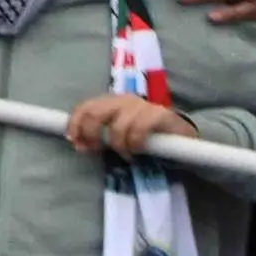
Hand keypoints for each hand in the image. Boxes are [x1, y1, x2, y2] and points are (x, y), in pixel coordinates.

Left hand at [67, 93, 189, 156]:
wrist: (180, 135)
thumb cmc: (144, 135)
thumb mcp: (116, 134)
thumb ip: (98, 136)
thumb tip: (78, 143)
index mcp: (110, 102)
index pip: (85, 107)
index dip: (75, 125)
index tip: (75, 143)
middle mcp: (124, 100)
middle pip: (95, 113)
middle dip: (91, 135)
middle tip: (97, 150)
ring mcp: (142, 105)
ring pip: (117, 125)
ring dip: (118, 145)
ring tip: (126, 155)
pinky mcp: (160, 114)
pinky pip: (139, 129)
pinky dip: (134, 144)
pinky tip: (138, 151)